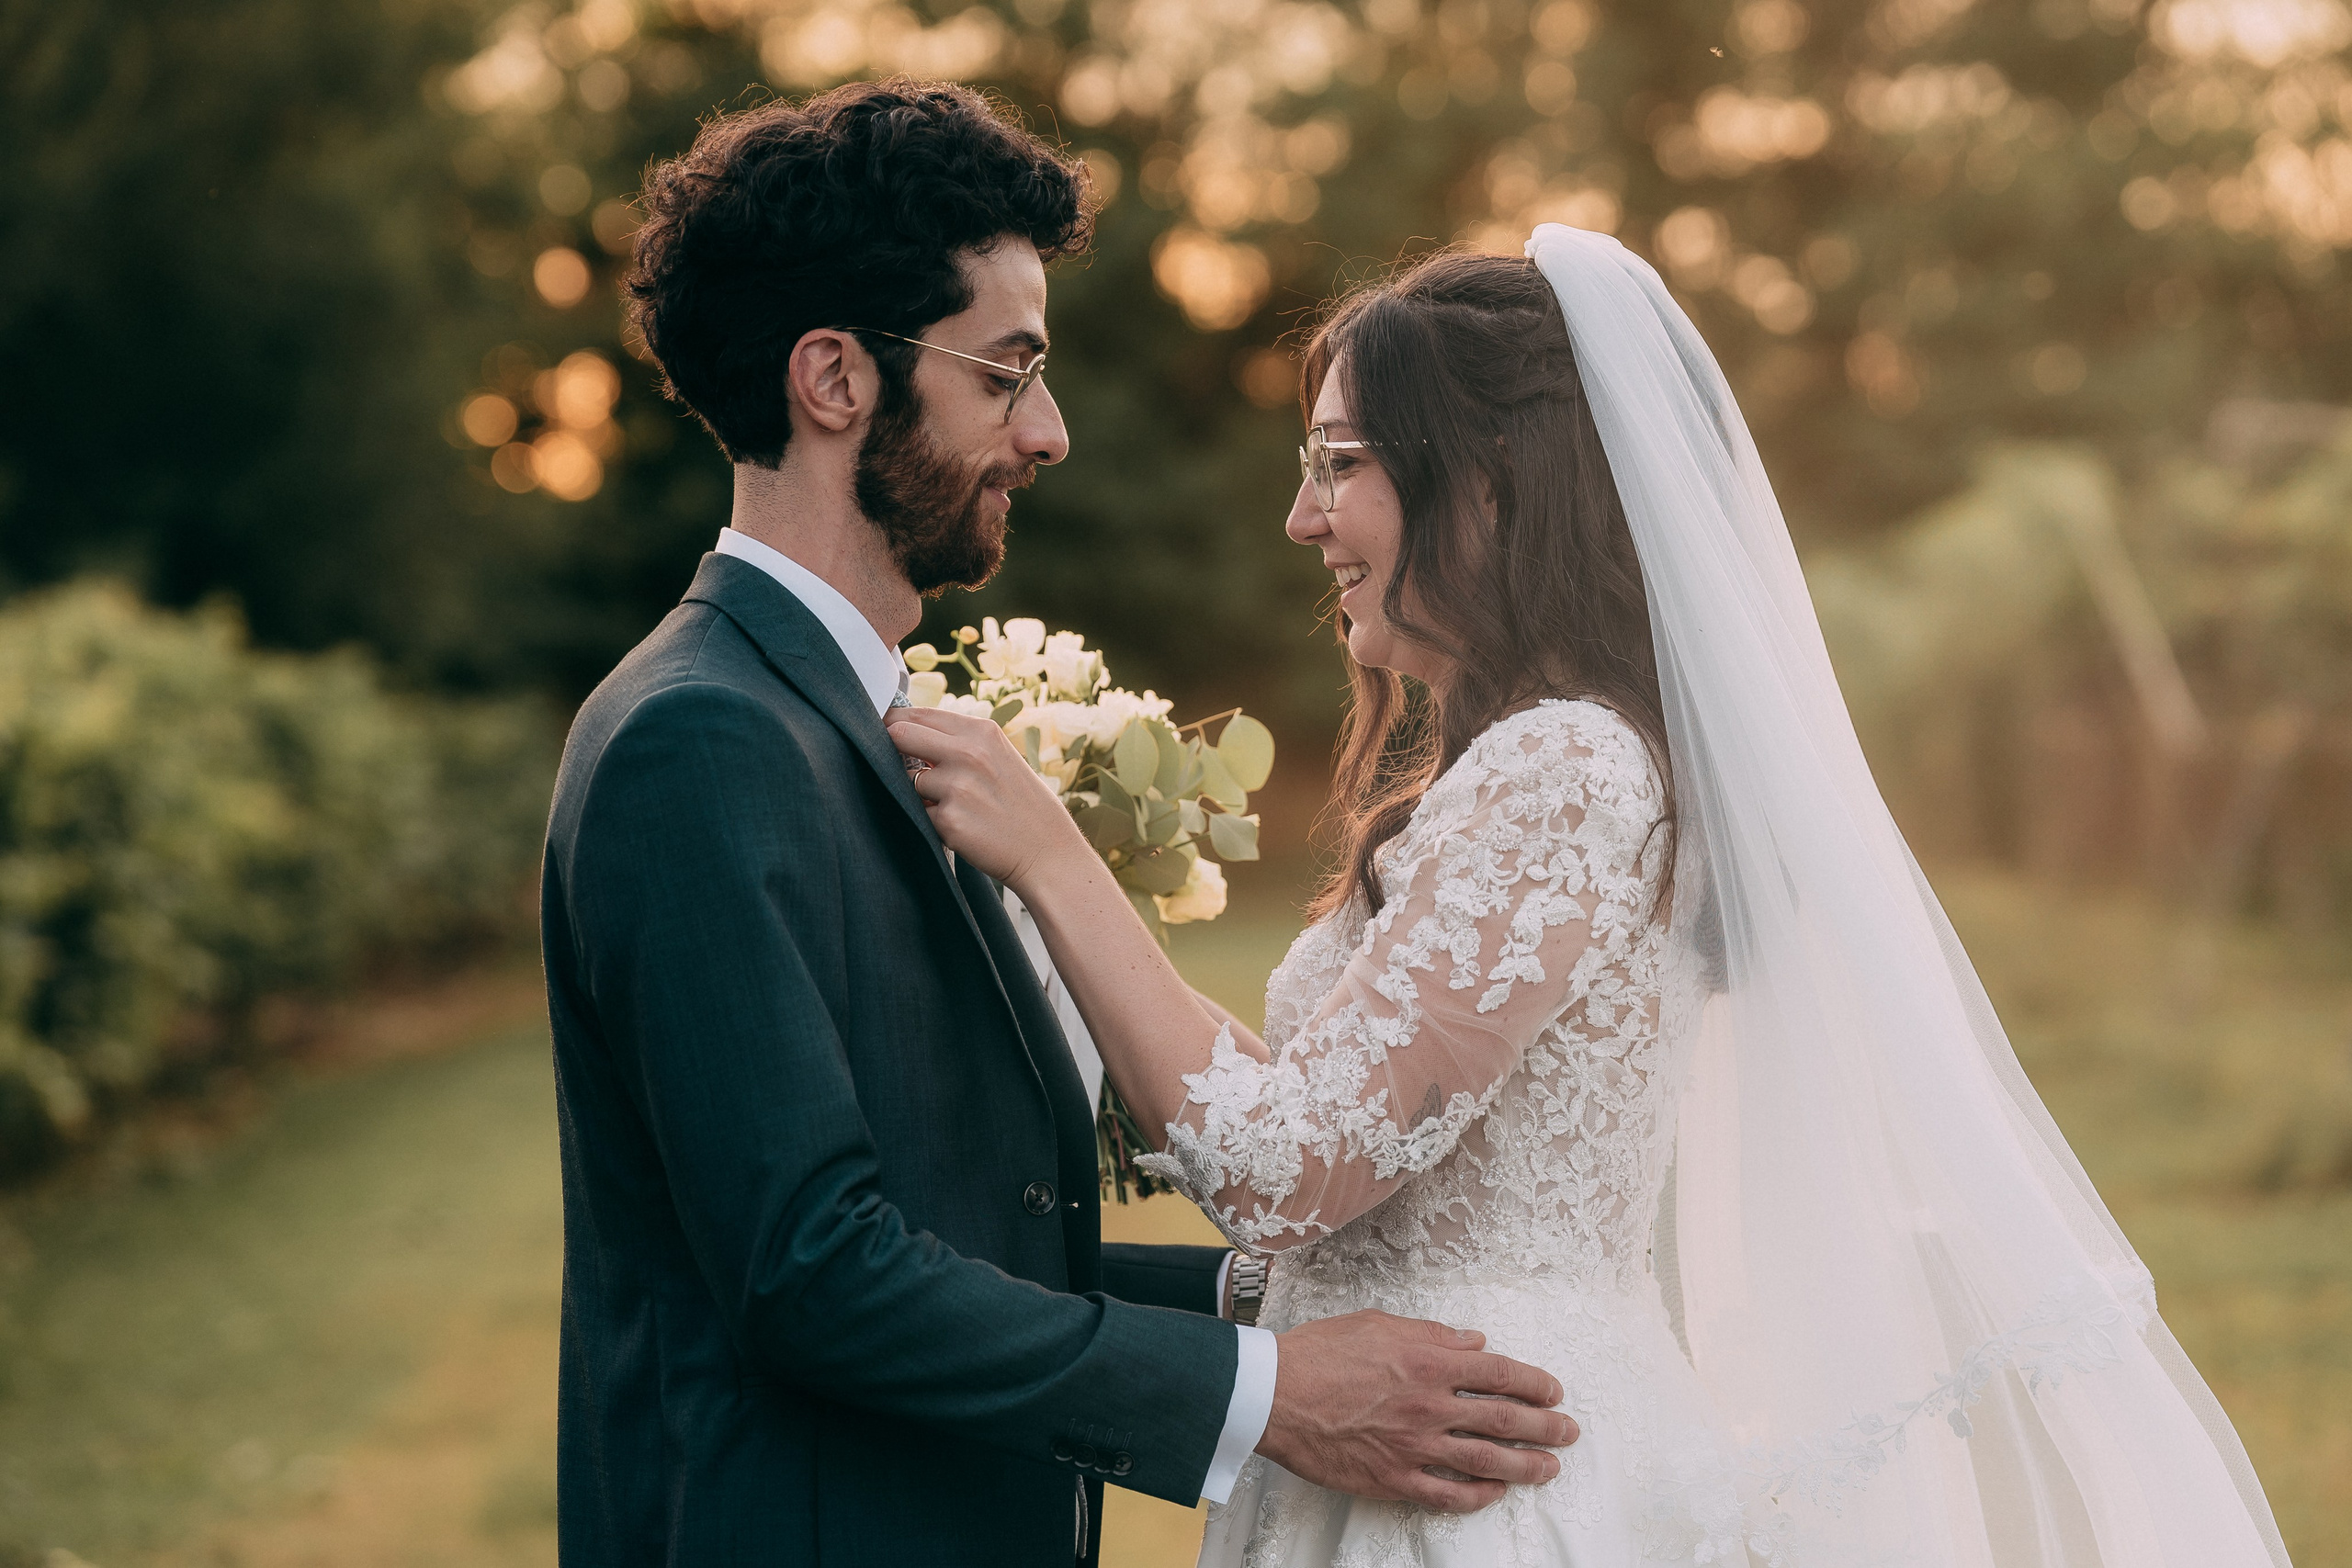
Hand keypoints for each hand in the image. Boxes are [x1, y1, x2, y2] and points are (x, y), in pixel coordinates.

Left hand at [883, 706, 1087, 890]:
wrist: (1048, 852)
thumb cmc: (1021, 805)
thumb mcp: (999, 757)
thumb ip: (958, 742)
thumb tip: (906, 733)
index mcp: (981, 731)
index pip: (918, 714)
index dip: (895, 723)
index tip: (886, 733)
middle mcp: (968, 753)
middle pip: (899, 735)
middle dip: (890, 749)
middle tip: (898, 765)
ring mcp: (957, 786)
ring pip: (907, 780)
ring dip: (918, 793)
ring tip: (953, 806)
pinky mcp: (948, 820)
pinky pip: (919, 813)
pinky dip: (931, 820)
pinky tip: (960, 826)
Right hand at [1258, 1310, 1578, 1512]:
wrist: (1275, 1394)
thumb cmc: (1321, 1352)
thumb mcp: (1379, 1323)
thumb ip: (1432, 1333)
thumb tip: (1473, 1341)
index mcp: (1429, 1361)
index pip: (1500, 1373)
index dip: (1534, 1382)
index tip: (1553, 1390)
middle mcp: (1431, 1406)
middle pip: (1504, 1419)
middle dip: (1545, 1427)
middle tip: (1569, 1432)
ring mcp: (1414, 1447)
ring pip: (1486, 1461)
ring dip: (1525, 1466)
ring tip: (1549, 1468)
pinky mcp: (1393, 1479)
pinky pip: (1446, 1494)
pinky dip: (1476, 1496)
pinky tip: (1494, 1493)